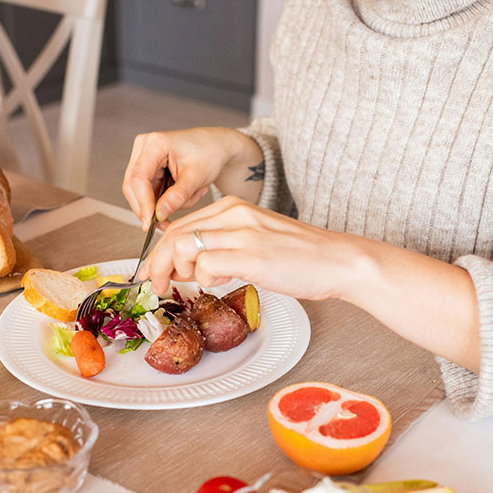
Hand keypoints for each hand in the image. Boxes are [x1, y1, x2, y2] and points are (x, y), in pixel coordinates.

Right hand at [122, 128, 256, 229]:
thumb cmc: (209, 153)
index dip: (142, 203)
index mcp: (155, 143)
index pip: (138, 178)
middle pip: (133, 186)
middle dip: (148, 208)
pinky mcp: (148, 168)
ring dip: (161, 203)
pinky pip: (148, 192)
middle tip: (165, 224)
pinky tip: (184, 193)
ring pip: (140, 192)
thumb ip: (177, 196)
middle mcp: (144, 147)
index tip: (149, 223)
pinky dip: (164, 200)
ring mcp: (143, 157)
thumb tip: (158, 215)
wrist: (215, 146)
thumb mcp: (197, 177)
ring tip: (190, 195)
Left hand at [139, 196, 360, 300]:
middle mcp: (234, 215)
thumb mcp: (256, 238)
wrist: (337, 260)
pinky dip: (203, 279)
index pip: (180, 224)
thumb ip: (224, 244)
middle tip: (157, 285)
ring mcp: (243, 234)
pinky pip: (206, 265)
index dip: (159, 251)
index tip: (154, 270)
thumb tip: (189, 264)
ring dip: (176, 272)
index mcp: (233, 207)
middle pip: (174, 234)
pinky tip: (220, 282)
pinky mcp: (252, 256)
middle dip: (157, 263)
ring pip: (184, 247)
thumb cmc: (300, 255)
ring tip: (189, 284)